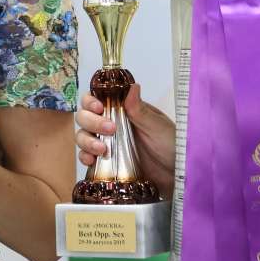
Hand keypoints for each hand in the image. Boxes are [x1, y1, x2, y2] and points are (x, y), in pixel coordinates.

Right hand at [75, 83, 176, 197]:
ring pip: (83, 136)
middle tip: (110, 129)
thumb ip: (140, 110)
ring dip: (87, 140)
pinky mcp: (105, 162)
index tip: (99, 107)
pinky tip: (92, 160)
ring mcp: (107, 143)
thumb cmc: (172, 146)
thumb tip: (133, 86)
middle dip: (91, 121)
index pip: (98, 98)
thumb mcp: (157, 127)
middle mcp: (112, 124)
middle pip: (85, 116)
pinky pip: (87, 157)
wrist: (177, 174)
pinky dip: (84, 157)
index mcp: (124, 110)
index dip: (91, 101)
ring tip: (102, 149)